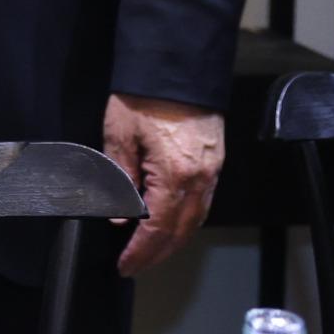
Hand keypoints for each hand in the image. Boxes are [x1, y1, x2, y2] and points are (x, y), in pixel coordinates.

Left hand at [102, 93, 223, 276]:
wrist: (175, 67)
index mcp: (175, 175)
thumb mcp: (119, 136)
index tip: (126, 264)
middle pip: (182, 231)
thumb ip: (119, 178)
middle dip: (158, 254)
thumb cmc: (145, 96)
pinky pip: (202, 201)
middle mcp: (200, 178)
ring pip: (196, 219)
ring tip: (150, 251)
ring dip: (174, 239)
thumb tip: (119, 213)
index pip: (158, 228)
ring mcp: (212, 170)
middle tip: (135, 266)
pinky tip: (169, 223)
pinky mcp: (215, 161)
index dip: (141, 251)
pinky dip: (185, 219)